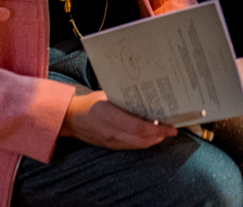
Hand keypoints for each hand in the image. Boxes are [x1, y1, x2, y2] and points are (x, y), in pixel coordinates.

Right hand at [60, 91, 176, 149]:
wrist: (71, 118)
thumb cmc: (90, 102)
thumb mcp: (108, 95)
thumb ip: (127, 98)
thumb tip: (149, 95)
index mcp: (111, 118)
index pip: (140, 128)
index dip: (158, 129)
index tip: (171, 126)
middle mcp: (112, 133)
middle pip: (142, 140)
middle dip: (159, 136)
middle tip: (172, 129)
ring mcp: (111, 142)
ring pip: (138, 145)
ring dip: (153, 140)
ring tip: (163, 131)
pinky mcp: (110, 146)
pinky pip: (131, 146)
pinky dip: (143, 142)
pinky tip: (149, 135)